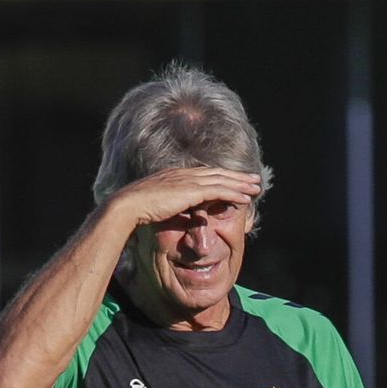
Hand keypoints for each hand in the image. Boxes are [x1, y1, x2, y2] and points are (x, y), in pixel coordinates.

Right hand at [112, 166, 261, 228]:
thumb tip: (175, 213)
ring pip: (222, 180)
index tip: (235, 179)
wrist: (129, 206)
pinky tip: (246, 198)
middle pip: (217, 174)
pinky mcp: (191, 191)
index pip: (205, 174)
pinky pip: (219, 191)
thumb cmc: (137, 210)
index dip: (222, 176)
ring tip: (257, 187)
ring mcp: (188, 181)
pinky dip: (234, 193)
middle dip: (238, 176)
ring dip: (241, 183)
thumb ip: (169, 206)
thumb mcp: (157, 206)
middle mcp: (184, 175)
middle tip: (255, 179)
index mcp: (176, 176)